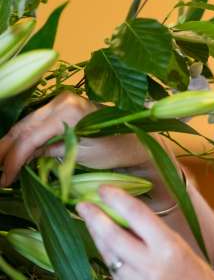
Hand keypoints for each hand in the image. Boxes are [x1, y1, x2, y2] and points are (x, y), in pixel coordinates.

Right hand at [0, 91, 150, 186]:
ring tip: (0, 164)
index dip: (14, 159)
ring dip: (10, 144)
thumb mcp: (82, 156)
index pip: (31, 137)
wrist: (135, 141)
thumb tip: (21, 159)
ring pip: (25, 124)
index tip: (5, 179)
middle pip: (23, 127)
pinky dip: (23, 137)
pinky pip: (35, 123)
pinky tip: (12, 153)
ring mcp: (60, 101)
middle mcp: (61, 101)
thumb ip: (50, 153)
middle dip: (5, 151)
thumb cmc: (116, 150)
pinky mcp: (61, 106)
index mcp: (69, 112)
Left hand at [75, 185, 213, 279]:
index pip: (136, 215)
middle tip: (84, 204)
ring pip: (109, 257)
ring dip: (99, 240)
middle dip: (94, 217)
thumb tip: (130, 222)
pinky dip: (114, 264)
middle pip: (111, 235)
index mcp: (171, 249)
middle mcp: (151, 267)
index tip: (104, 189)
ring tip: (94, 226)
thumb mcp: (187, 254)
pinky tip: (115, 258)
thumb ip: (158, 240)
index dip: (116, 199)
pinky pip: (116, 278)